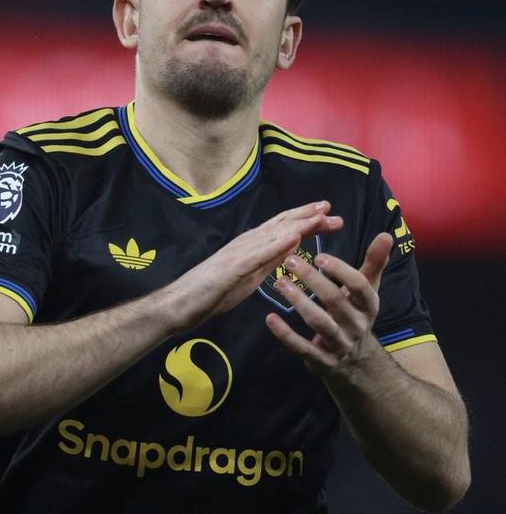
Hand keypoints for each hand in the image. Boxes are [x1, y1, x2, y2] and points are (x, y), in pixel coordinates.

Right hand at [169, 201, 342, 329]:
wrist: (180, 304)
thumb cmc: (211, 292)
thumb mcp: (250, 276)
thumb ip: (269, 260)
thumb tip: (292, 246)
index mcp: (251, 247)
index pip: (283, 229)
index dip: (306, 220)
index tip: (328, 214)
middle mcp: (246, 243)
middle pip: (282, 225)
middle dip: (308, 216)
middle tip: (332, 209)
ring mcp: (238, 253)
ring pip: (273, 234)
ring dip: (299, 223)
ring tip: (320, 216)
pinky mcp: (232, 267)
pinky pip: (258, 255)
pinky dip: (277, 244)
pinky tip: (294, 237)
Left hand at [265, 232, 392, 376]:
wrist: (356, 363)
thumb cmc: (356, 313)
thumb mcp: (368, 290)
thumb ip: (374, 263)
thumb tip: (386, 234)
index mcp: (369, 305)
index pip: (359, 285)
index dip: (340, 270)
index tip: (319, 254)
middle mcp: (357, 325)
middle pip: (335, 301)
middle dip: (312, 280)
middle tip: (290, 260)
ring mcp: (340, 345)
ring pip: (319, 322)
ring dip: (298, 302)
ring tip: (279, 282)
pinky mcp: (322, 362)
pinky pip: (302, 348)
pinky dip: (286, 334)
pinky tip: (270, 318)